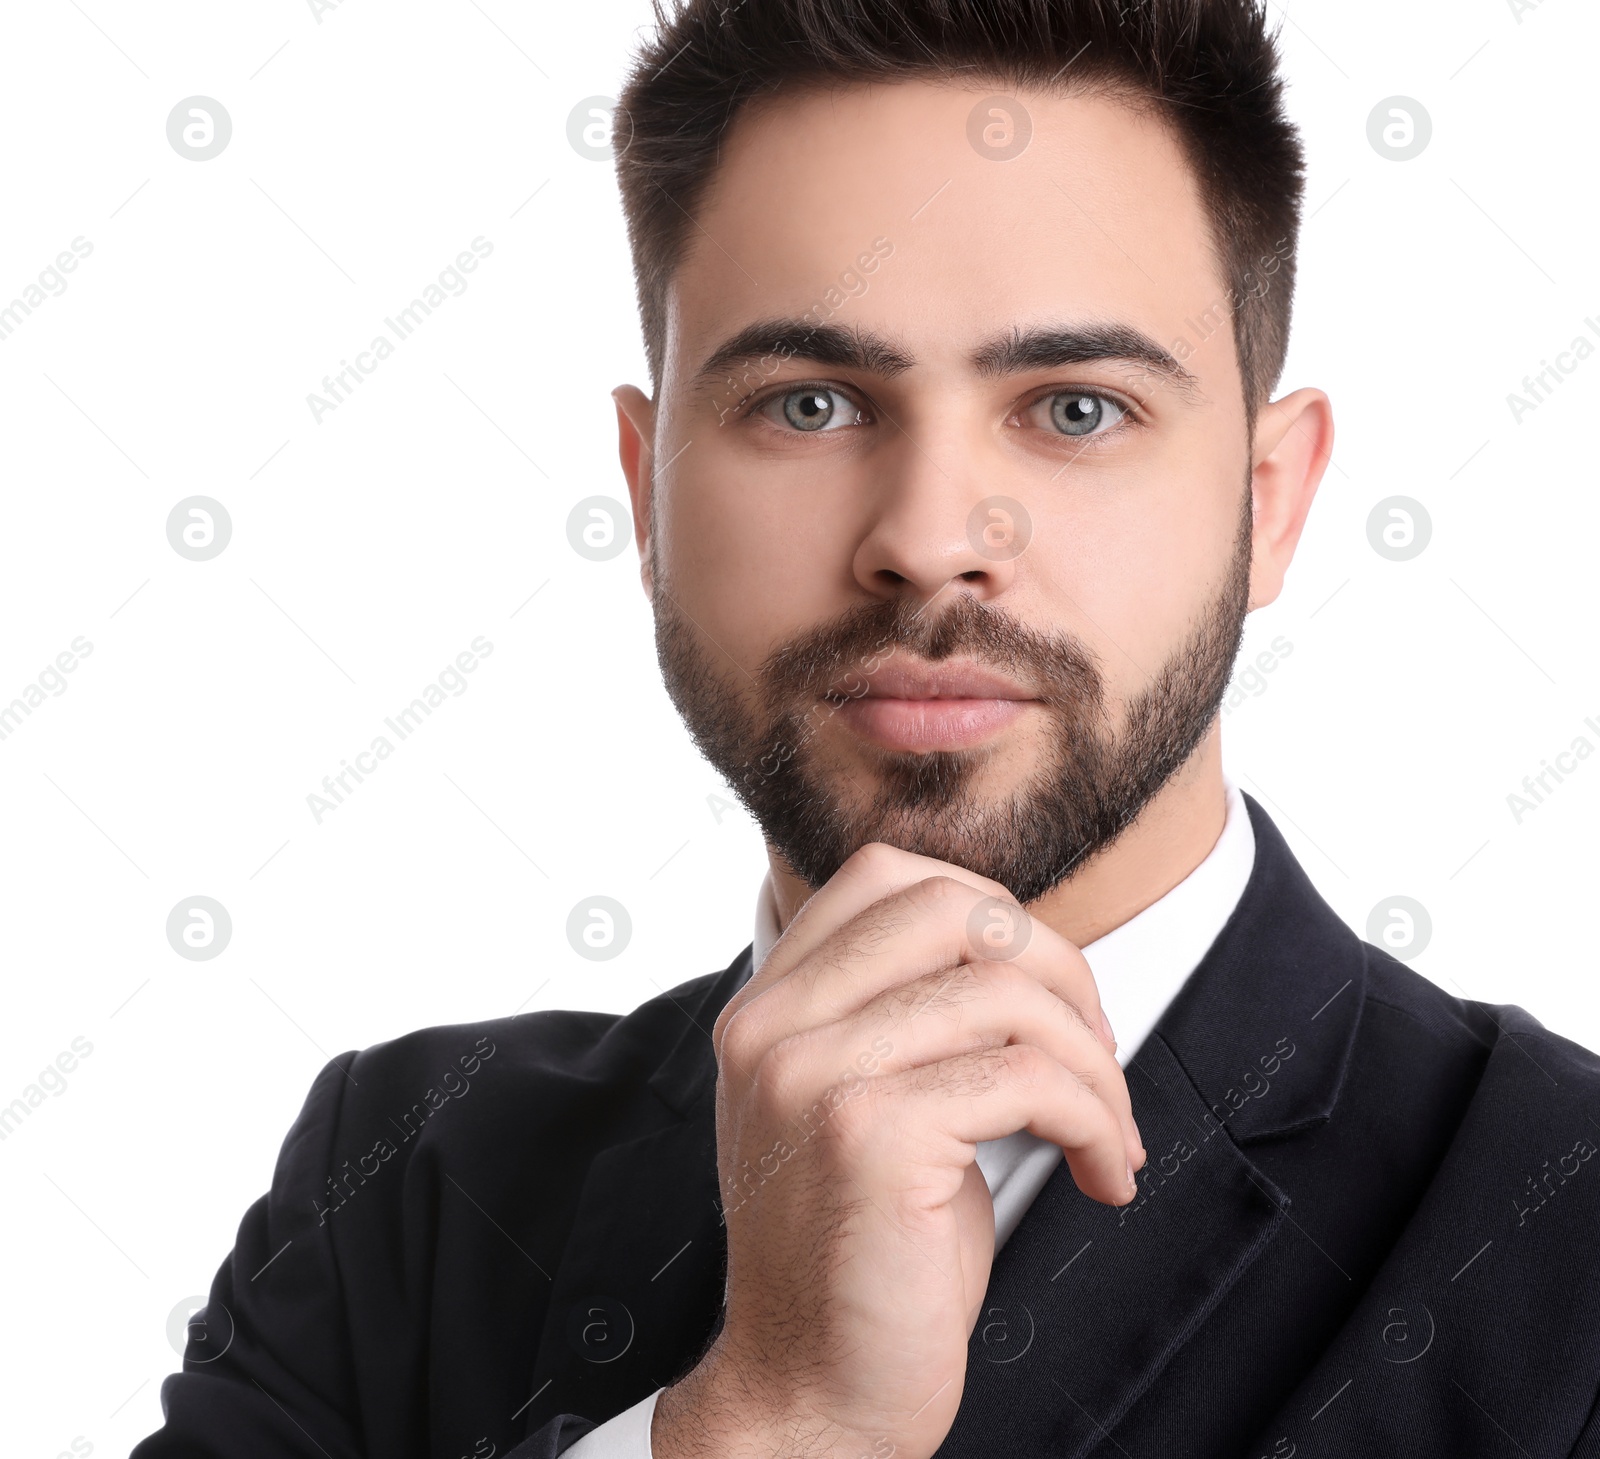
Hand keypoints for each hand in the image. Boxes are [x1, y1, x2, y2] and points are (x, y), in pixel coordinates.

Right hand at [652, 842, 1146, 1458]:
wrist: (810, 1396)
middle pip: (950, 907)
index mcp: (767, 1007)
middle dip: (1057, 966)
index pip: (885, 875)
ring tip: (1111, 1132)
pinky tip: (1103, 1172)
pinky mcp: (867, 1135)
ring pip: (1006, 994)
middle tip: (1094, 1048)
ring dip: (1096, 1064)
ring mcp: (810, 1074)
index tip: (1041, 990)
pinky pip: (1027, 1078)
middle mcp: (773, 1026)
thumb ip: (900, 1013)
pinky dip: (1095, 1120)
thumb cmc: (860, 1256)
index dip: (990, 910)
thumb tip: (1018, 943)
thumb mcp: (857, 1104)